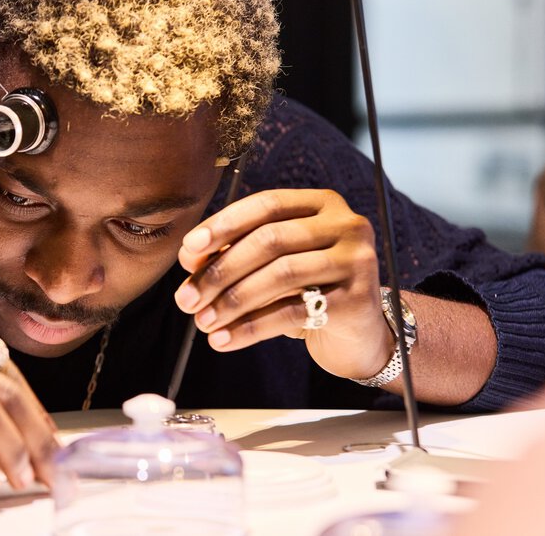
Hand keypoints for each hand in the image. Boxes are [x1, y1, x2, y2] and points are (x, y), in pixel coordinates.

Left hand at [173, 189, 391, 379]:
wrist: (356, 335)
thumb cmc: (306, 291)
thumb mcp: (271, 266)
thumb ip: (235, 252)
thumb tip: (189, 256)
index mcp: (321, 204)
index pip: (266, 205)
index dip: (223, 225)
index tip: (188, 251)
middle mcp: (346, 224)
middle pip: (270, 240)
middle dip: (220, 271)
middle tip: (186, 298)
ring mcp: (356, 260)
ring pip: (281, 275)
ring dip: (233, 301)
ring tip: (203, 322)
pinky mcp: (358, 299)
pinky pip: (293, 311)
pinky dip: (251, 327)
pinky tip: (225, 339)